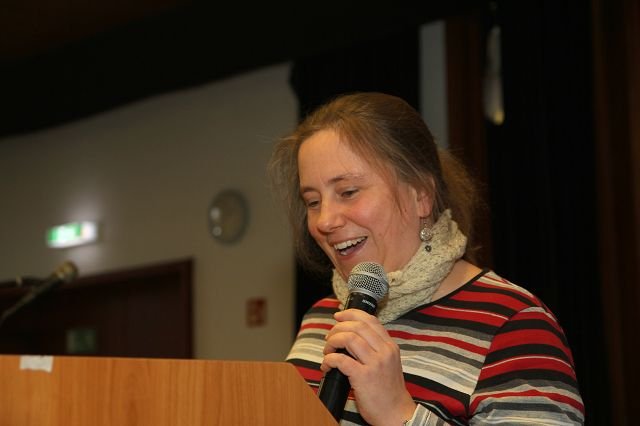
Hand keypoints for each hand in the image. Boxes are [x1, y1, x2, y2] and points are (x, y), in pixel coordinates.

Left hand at [321, 309, 415, 424]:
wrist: (396, 414)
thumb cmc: (389, 391)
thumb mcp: (389, 363)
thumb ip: (376, 348)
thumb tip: (351, 336)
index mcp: (390, 346)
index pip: (370, 320)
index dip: (351, 314)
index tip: (339, 316)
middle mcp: (384, 352)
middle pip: (357, 326)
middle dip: (338, 328)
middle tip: (329, 337)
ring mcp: (375, 364)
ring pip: (348, 338)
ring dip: (332, 342)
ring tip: (327, 351)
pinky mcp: (363, 377)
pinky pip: (340, 360)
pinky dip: (329, 359)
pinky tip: (327, 365)